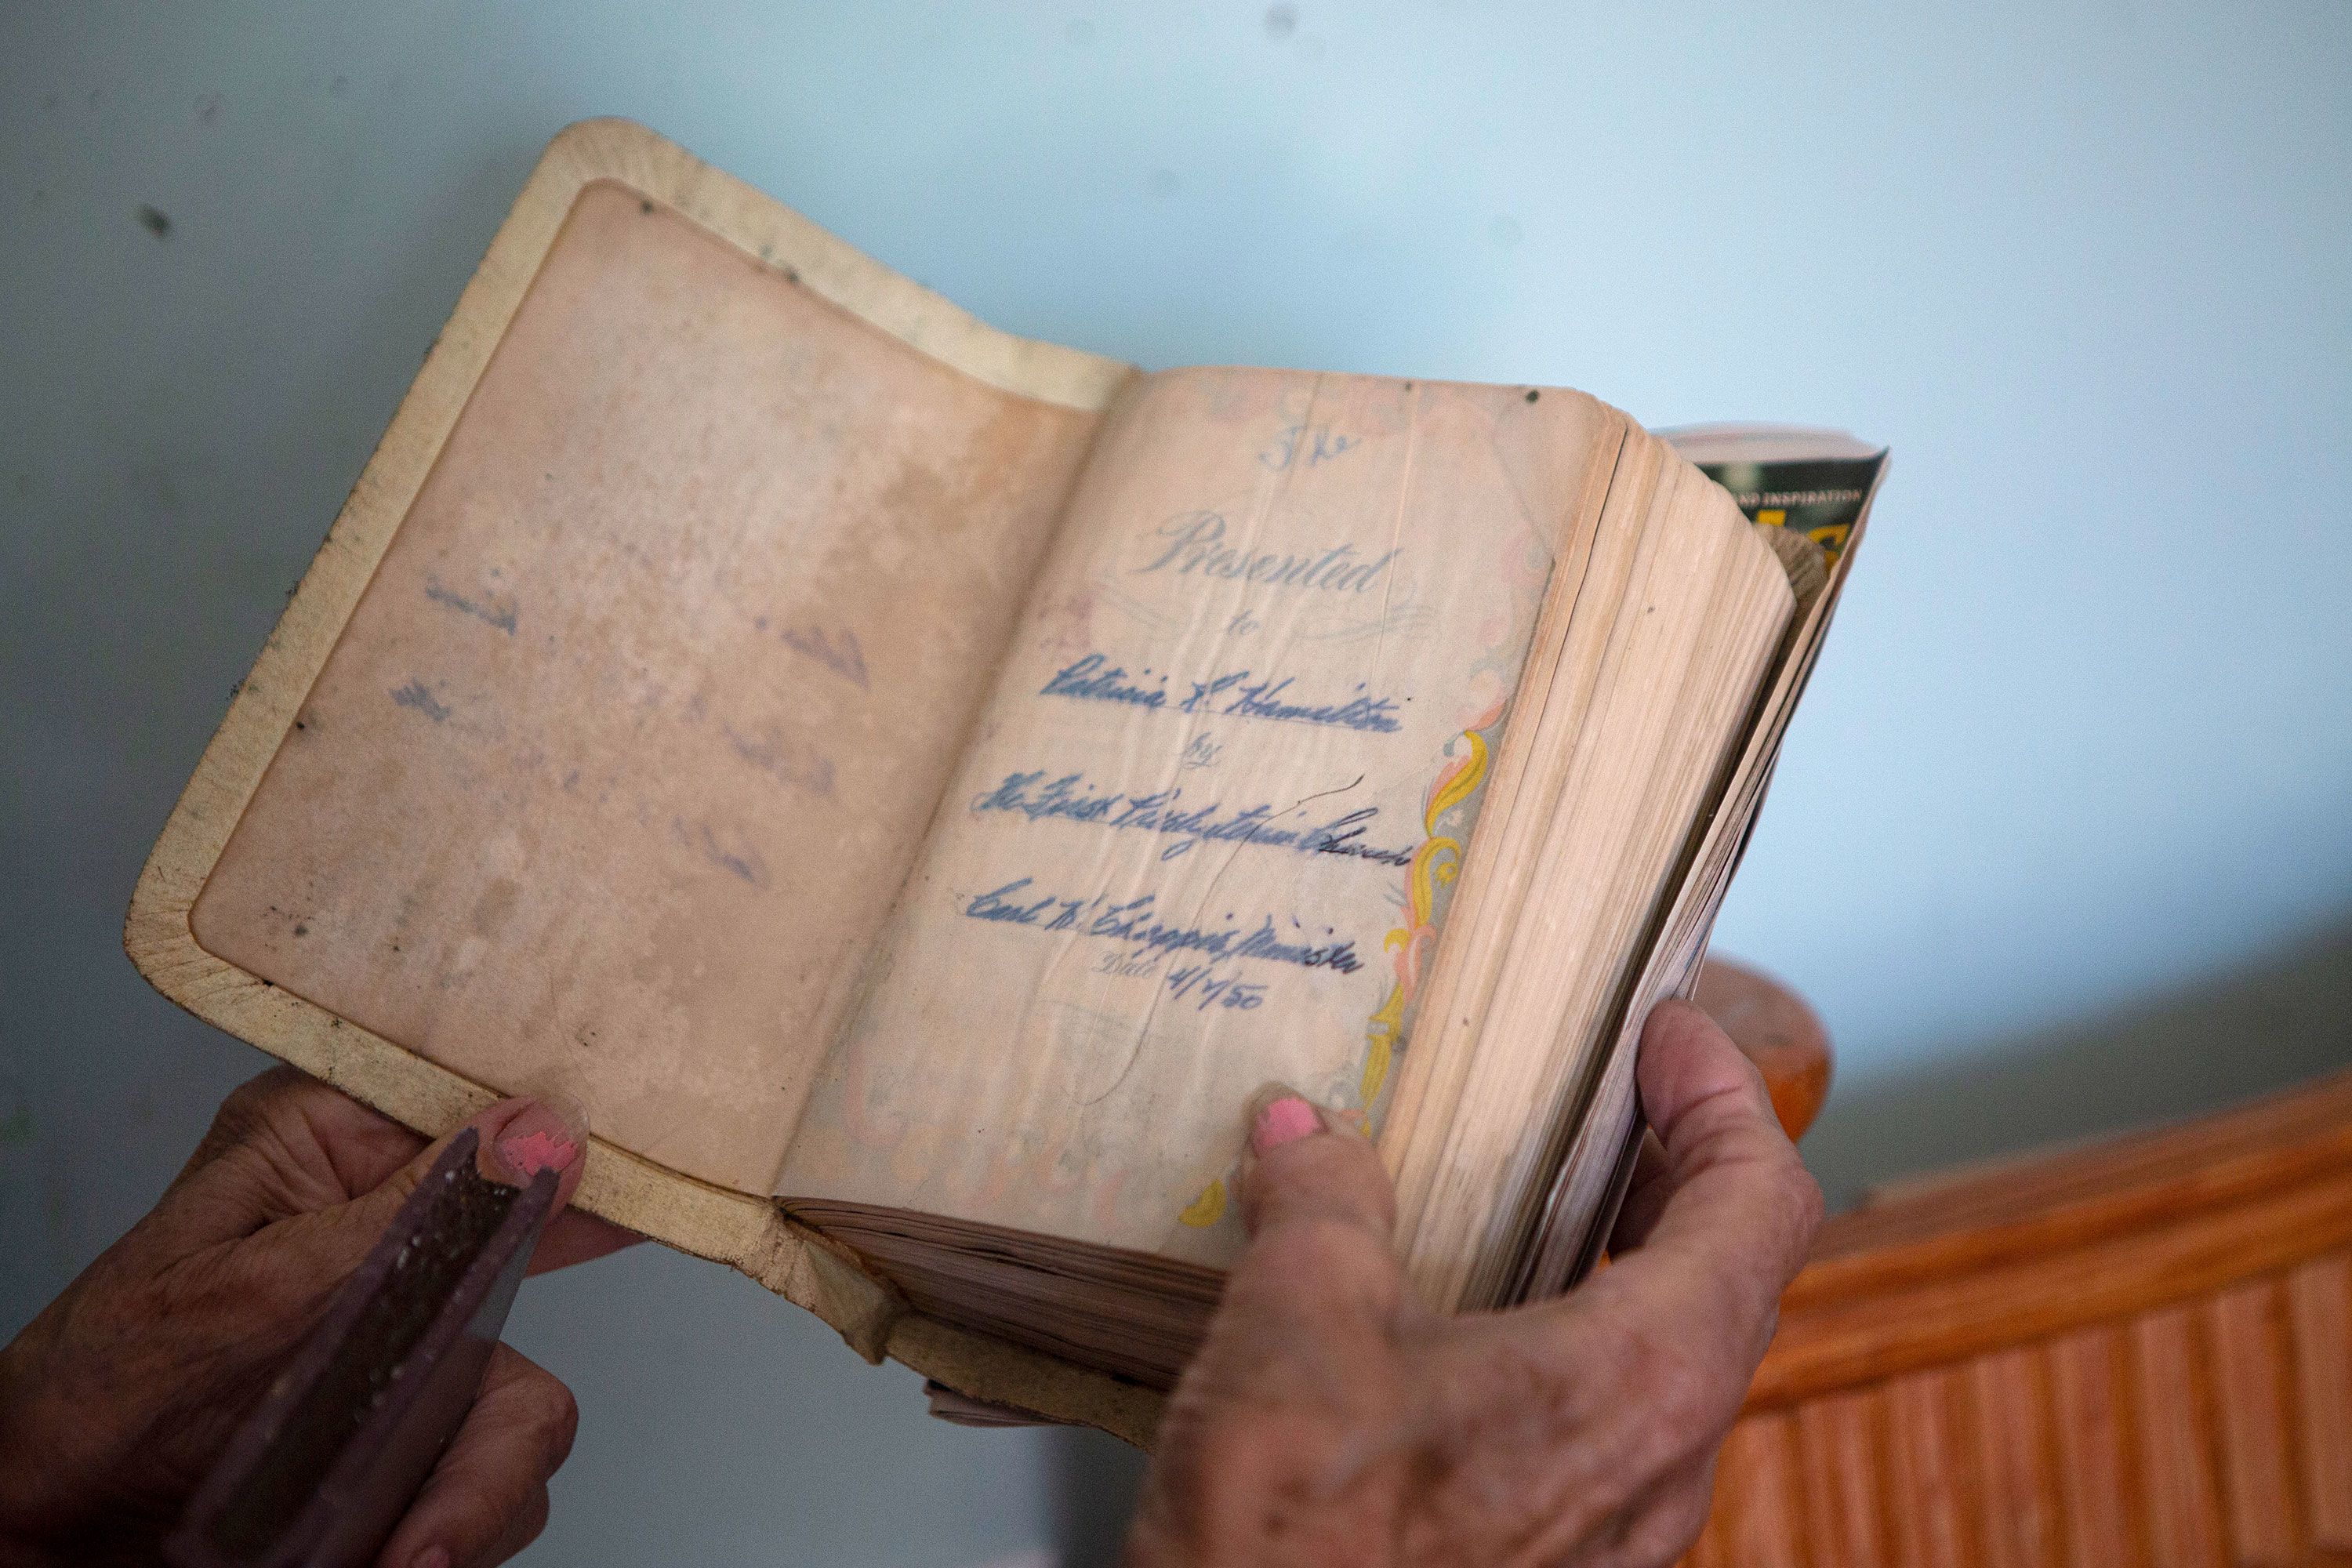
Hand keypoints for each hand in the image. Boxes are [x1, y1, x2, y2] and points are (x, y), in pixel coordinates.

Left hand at [0, 1067, 637, 1567]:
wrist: (37, 1525)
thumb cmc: (89, 1389)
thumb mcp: (237, 1293)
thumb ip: (401, 1219)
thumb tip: (540, 1127)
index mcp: (334, 1148)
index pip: (491, 1103)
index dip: (582, 1140)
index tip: (648, 1194)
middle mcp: (393, 1229)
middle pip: (546, 1268)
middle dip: (508, 1399)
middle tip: (460, 1497)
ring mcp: (411, 1336)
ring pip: (526, 1400)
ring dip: (476, 1494)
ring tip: (398, 1558)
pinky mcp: (411, 1429)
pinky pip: (496, 1470)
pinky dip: (458, 1527)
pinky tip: (395, 1557)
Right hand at [1127, 999, 1822, 1566]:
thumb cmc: (1300, 1543)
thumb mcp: (1301, 1318)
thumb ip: (1326, 1202)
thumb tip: (1309, 1133)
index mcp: (1646, 1375)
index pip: (1761, 1199)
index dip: (1725, 1094)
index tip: (1666, 1037)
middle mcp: (1664, 1460)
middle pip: (1731, 1275)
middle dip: (1675, 1167)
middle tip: (1607, 1100)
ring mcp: (1622, 1532)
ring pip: (1672, 1361)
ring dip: (1621, 1260)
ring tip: (1529, 1200)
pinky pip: (1608, 1431)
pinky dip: (1570, 1343)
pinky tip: (1463, 1327)